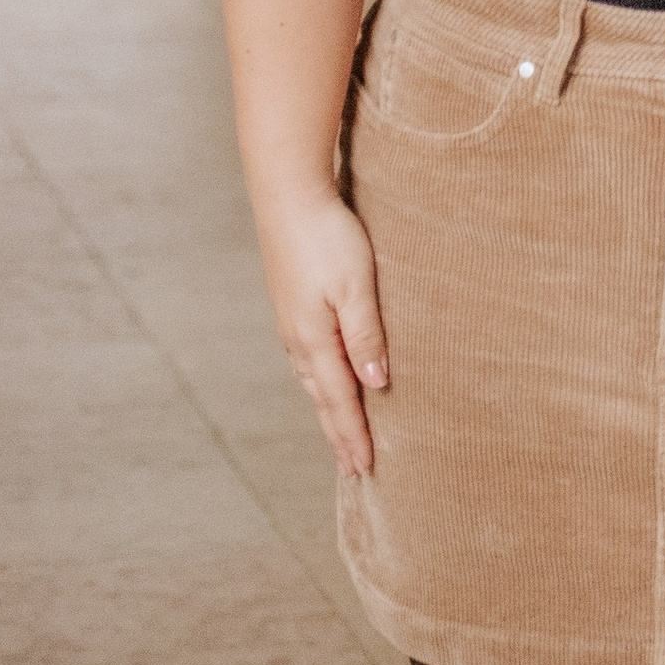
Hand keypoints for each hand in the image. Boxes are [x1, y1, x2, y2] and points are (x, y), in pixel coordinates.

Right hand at [256, 184, 389, 474]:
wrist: (288, 195)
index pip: (341, 400)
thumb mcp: (356, 285)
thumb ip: (366, 335)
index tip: (366, 468)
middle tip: (353, 469)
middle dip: (339, 434)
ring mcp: (290, 323)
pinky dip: (319, 383)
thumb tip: (376, 384)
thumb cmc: (328, 237)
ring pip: (313, 381)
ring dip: (329, 411)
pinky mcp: (290, 306)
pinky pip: (307, 360)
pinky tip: (324, 381)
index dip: (354, 435)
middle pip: (323, 399)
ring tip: (341, 435)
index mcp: (315, 340)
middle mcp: (298, 340)